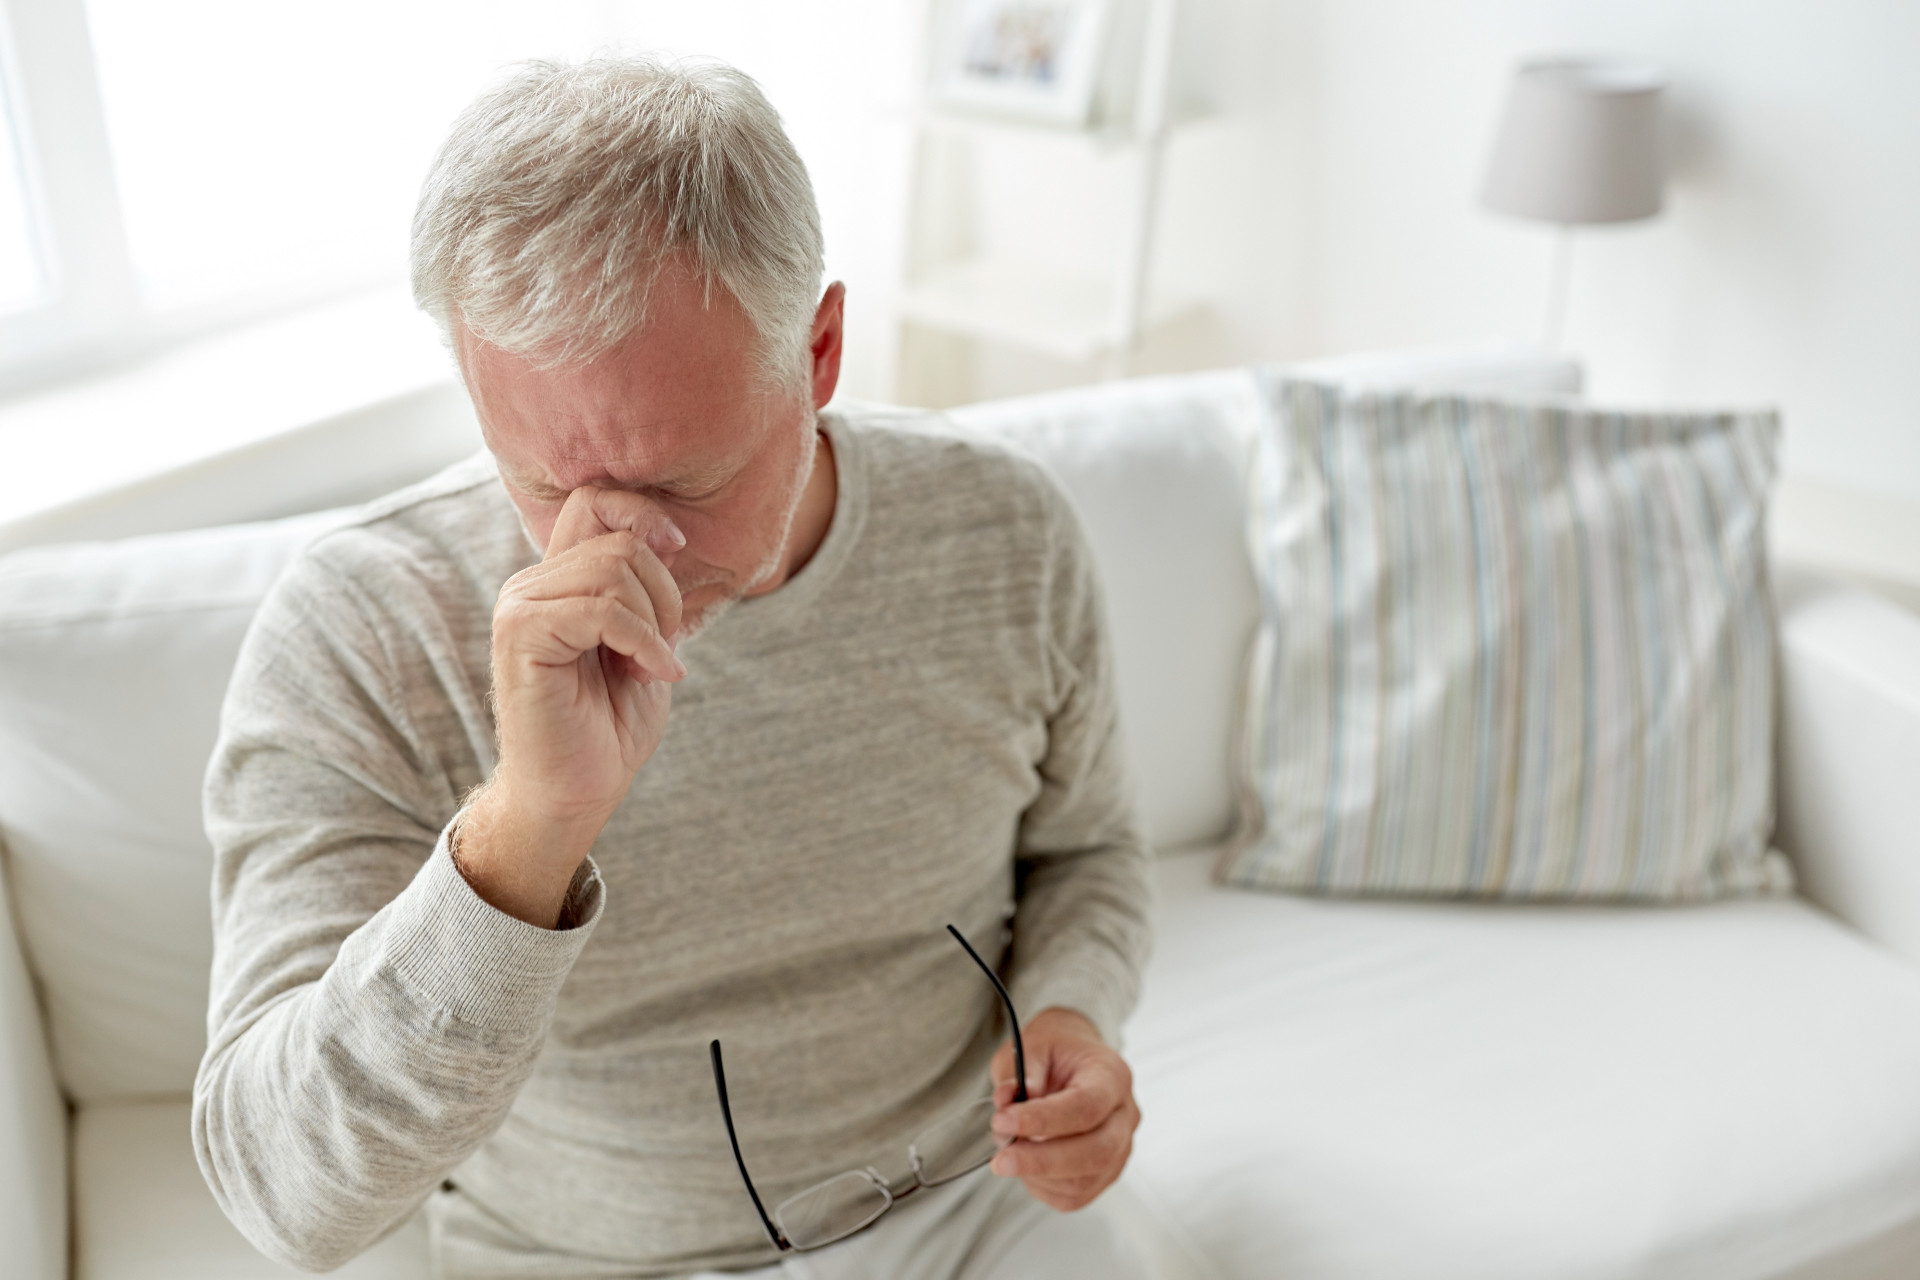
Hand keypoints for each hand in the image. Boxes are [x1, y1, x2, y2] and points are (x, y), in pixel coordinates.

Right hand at [457, 486, 685, 925]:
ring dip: (656, 622)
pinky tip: (655, 675)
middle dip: (665, 594)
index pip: (593, 503)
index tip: (678, 547)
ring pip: (615, 572)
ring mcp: (521, 606)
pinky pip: (602, 611)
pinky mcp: (521, 635)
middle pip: (620, 543)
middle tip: (665, 647)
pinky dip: (645, 643)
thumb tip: (667, 536)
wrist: (577, 790)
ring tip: (651, 666)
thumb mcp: (644, 644)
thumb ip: (646, 591)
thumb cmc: (609, 725)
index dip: (641, 513)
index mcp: (559, 580)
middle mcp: (532, 584)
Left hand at [986, 1007, 1140, 1210]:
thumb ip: (1019, 1074)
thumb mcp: (1031, 1047)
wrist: (1073, 1061)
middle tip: (1001, 1159)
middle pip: (1095, 1152)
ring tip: (1009, 1151)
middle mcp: (1125, 1115)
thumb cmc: (1056, 1053)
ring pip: (1084, 1181)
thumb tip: (1007, 1102)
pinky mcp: (1106, 1173)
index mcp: (1111, 1075)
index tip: (1003, 1120)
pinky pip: (1075, 1196)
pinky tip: (1026, 1165)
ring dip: (1037, 1175)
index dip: (1043, 1120)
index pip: (1086, 1106)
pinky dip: (1043, 1187)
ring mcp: (1120, 1148)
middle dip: (1042, 1161)